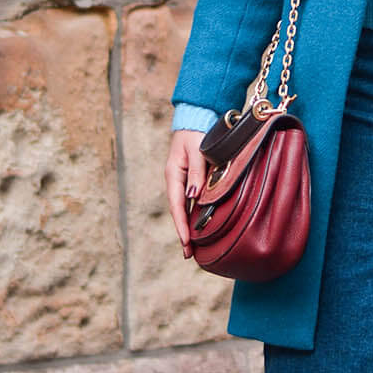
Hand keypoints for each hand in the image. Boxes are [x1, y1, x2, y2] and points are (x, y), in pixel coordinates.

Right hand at [167, 128, 208, 256]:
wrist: (196, 118)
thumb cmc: (196, 133)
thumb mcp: (196, 150)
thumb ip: (196, 172)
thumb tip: (193, 195)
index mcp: (173, 175)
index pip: (176, 205)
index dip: (181, 225)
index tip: (186, 241)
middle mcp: (176, 181)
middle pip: (178, 211)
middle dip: (182, 233)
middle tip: (188, 254)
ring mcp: (182, 181)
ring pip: (184, 208)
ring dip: (188, 227)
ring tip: (193, 247)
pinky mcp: (190, 180)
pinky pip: (191, 201)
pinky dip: (193, 215)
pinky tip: (199, 226)